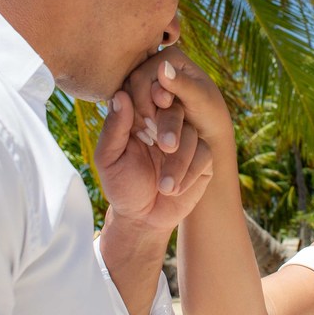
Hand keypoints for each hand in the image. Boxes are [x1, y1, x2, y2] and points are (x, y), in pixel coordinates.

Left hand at [95, 90, 212, 232]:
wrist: (142, 218)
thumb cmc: (122, 186)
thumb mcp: (109, 158)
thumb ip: (114, 128)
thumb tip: (120, 95)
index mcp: (140, 117)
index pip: (149, 95)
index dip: (152, 97)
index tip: (148, 113)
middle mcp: (165, 124)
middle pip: (175, 110)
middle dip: (171, 127)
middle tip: (165, 147)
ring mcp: (186, 139)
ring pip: (191, 134)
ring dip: (179, 161)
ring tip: (164, 187)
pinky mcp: (202, 158)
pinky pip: (204, 154)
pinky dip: (190, 173)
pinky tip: (175, 190)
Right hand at [122, 47, 232, 154]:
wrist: (209, 135)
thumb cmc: (210, 115)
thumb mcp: (200, 100)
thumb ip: (182, 84)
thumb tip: (163, 66)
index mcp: (170, 58)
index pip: (140, 77)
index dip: (145, 101)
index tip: (160, 119)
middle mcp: (155, 65)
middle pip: (129, 87)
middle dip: (142, 111)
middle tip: (155, 130)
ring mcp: (147, 82)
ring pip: (126, 99)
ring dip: (138, 119)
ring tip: (154, 134)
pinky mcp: (142, 97)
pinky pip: (128, 108)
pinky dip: (136, 122)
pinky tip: (148, 133)